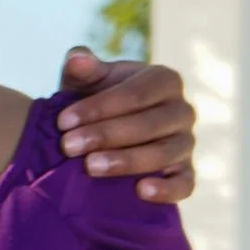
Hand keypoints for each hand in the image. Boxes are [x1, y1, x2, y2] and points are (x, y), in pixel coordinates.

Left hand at [56, 44, 195, 204]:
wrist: (110, 138)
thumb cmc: (98, 105)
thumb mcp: (88, 84)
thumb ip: (82, 69)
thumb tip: (76, 58)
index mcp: (165, 80)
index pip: (135, 93)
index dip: (99, 107)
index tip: (63, 121)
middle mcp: (182, 111)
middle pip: (148, 124)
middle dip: (105, 135)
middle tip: (68, 146)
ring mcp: (187, 144)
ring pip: (162, 154)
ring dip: (126, 161)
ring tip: (90, 167)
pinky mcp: (186, 174)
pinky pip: (184, 184)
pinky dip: (167, 190)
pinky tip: (141, 191)